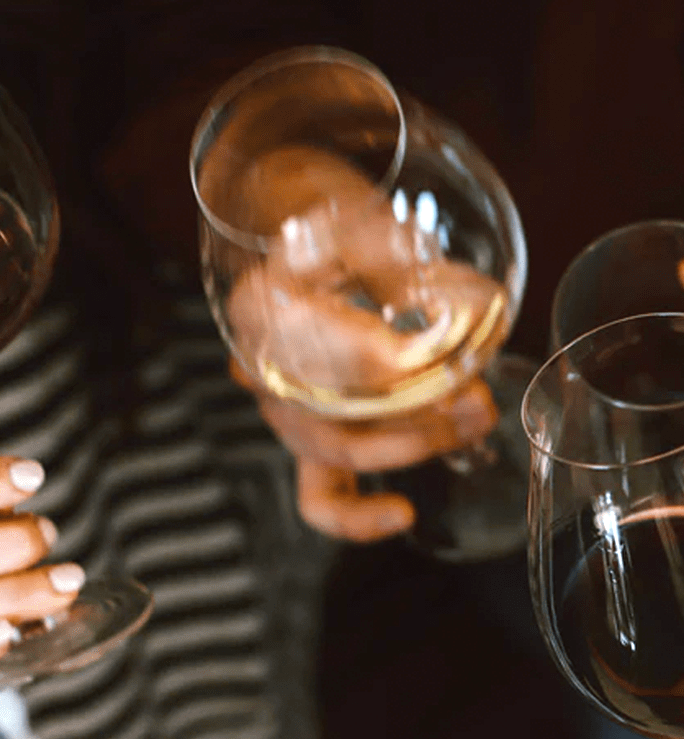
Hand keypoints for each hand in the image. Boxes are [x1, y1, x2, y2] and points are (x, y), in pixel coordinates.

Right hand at [222, 148, 500, 540]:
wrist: (287, 230)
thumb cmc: (326, 222)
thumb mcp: (359, 221)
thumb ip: (400, 265)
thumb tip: (468, 313)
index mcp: (262, 305)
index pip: (327, 350)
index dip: (389, 365)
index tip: (448, 364)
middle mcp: (261, 366)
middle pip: (333, 416)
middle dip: (416, 418)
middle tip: (477, 400)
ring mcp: (284, 408)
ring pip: (336, 454)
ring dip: (411, 446)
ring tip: (471, 422)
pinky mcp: (308, 436)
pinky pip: (320, 496)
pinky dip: (356, 517)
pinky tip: (401, 513)